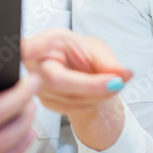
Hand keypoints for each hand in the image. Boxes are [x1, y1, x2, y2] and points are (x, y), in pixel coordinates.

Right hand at [22, 28, 131, 149]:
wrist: (77, 70)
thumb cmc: (79, 53)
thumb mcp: (96, 49)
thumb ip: (109, 61)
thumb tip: (124, 74)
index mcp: (44, 43)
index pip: (30, 49)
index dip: (29, 50)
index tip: (28, 50)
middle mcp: (35, 66)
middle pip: (59, 82)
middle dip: (92, 86)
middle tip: (117, 82)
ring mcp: (37, 87)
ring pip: (68, 99)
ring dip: (97, 95)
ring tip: (111, 83)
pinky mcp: (46, 103)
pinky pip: (73, 108)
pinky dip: (92, 102)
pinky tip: (97, 92)